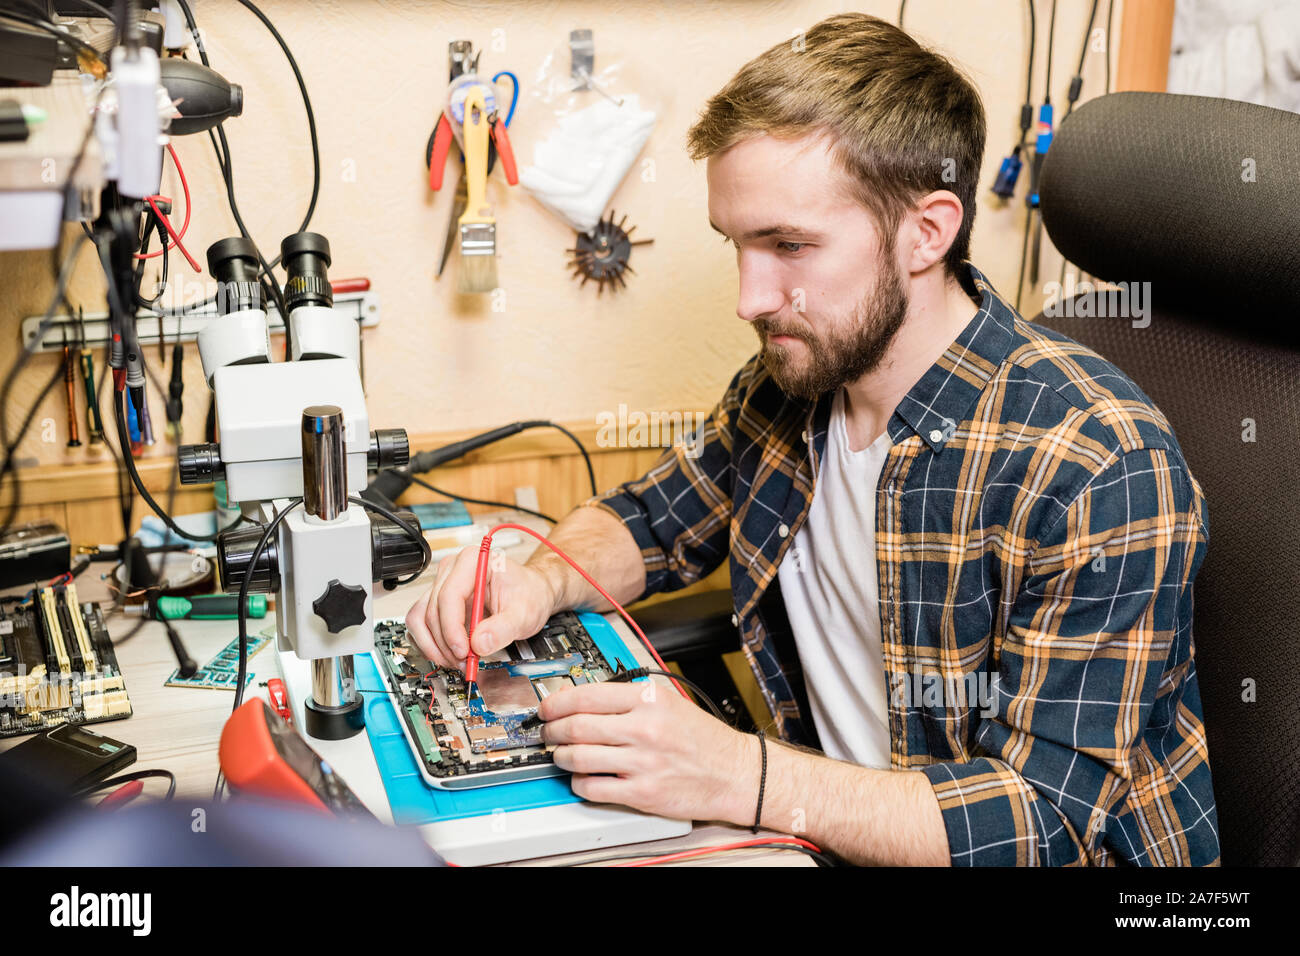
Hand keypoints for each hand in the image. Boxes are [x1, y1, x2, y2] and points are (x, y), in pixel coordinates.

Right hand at [404, 546, 555, 670]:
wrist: (530, 593)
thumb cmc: (528, 593)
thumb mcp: (525, 612)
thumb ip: (504, 628)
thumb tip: (479, 643)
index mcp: (473, 562)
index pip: (449, 595)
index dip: (452, 628)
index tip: (463, 651)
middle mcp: (452, 570)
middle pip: (432, 610)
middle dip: (446, 642)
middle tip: (465, 662)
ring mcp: (442, 585)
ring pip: (420, 619)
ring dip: (435, 646)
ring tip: (458, 661)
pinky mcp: (438, 602)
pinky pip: (421, 625)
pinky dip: (432, 644)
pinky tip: (450, 654)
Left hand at [539, 679, 757, 824]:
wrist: (734, 772)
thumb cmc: (704, 739)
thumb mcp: (670, 702)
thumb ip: (631, 697)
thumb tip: (586, 698)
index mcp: (650, 700)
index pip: (587, 695)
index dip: (557, 703)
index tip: (547, 707)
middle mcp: (645, 728)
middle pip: (577, 726)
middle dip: (552, 730)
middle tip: (547, 731)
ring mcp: (642, 762)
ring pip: (579, 758)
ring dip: (560, 757)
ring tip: (561, 755)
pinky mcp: (642, 792)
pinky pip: (593, 788)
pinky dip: (579, 783)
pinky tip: (582, 778)